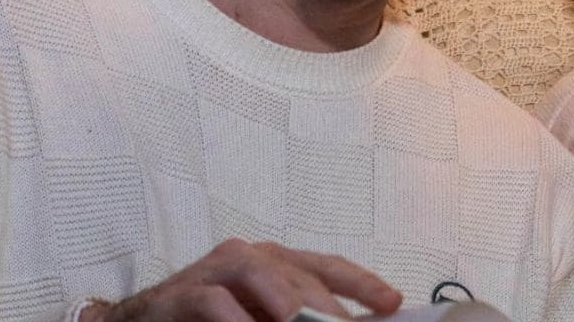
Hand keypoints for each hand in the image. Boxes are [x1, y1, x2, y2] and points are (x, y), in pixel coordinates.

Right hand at [80, 238, 401, 321]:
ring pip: (260, 271)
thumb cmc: (211, 320)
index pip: (329, 267)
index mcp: (278, 265)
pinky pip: (211, 299)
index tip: (393, 303)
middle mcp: (252, 258)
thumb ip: (299, 320)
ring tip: (304, 321)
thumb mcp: (262, 319)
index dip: (363, 284)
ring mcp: (215, 270)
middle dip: (327, 306)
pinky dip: (233, 317)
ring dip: (285, 299)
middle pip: (300, 274)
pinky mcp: (181, 292)